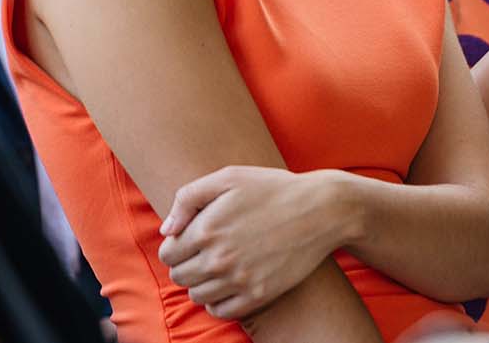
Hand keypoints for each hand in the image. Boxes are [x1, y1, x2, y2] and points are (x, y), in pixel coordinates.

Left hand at [157, 166, 351, 320]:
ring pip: (198, 295)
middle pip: (180, 276)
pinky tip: (229, 284)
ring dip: (201, 283)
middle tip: (203, 254)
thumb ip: (188, 198)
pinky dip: (218, 302)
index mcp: (207, 229)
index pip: (168, 253)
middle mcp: (219, 258)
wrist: (321, 210)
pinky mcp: (258, 295)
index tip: (190, 241)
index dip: (175, 246)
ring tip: (217, 268)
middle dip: (185, 265)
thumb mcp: (229, 177)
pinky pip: (221, 311)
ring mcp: (239, 280)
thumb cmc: (273, 189)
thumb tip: (167, 229)